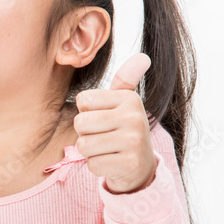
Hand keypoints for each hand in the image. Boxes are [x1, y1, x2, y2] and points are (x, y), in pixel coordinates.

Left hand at [73, 52, 158, 193]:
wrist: (140, 166)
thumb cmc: (123, 130)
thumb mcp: (123, 103)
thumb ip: (125, 80)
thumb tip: (143, 57)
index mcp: (129, 99)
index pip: (83, 100)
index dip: (86, 113)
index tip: (103, 119)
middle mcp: (134, 117)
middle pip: (80, 123)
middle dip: (85, 134)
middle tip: (103, 137)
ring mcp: (134, 141)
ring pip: (84, 145)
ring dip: (90, 152)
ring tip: (106, 149)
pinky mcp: (129, 164)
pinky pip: (92, 164)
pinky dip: (97, 166)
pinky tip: (112, 162)